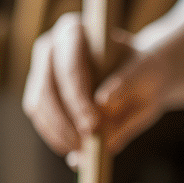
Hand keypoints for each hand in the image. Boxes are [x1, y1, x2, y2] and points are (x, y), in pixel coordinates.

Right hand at [22, 13, 166, 166]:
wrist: (138, 77)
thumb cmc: (142, 70)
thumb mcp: (145, 72)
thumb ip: (127, 82)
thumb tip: (103, 102)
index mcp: (75, 30)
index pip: (68, 64)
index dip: (77, 97)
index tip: (93, 124)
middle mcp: (50, 48)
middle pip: (46, 88)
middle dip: (65, 120)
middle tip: (86, 144)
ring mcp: (41, 73)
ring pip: (39, 107)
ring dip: (60, 133)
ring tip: (85, 151)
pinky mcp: (40, 97)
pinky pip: (41, 120)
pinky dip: (56, 138)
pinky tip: (77, 151)